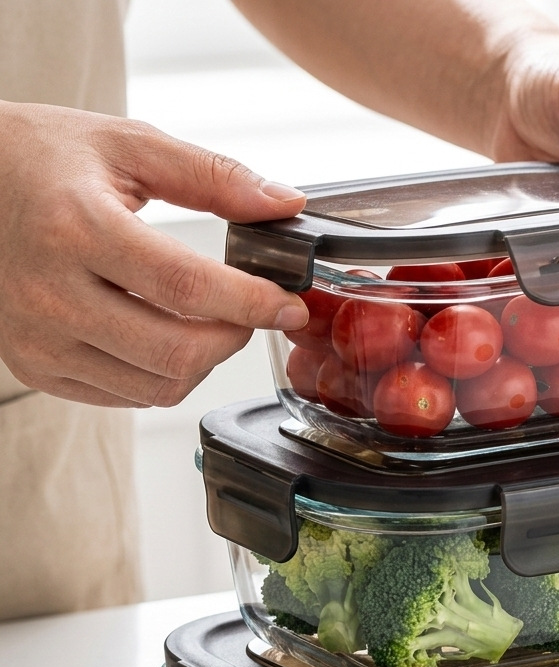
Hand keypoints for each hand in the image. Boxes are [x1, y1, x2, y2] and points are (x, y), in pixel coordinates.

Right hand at [0, 101, 308, 406]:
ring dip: (205, 362)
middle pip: (175, 352)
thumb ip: (212, 176)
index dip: (250, 303)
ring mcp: (39, 339)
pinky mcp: (36, 368)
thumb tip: (284, 203)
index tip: (289, 305)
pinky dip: (166, 375)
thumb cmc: (40, 160)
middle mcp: (49, 293)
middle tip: (252, 313)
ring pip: (158, 386)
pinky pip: (128, 396)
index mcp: (75, 228)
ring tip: (210, 322)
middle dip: (234, 338)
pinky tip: (167, 336)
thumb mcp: (126, 145)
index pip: (184, 286)